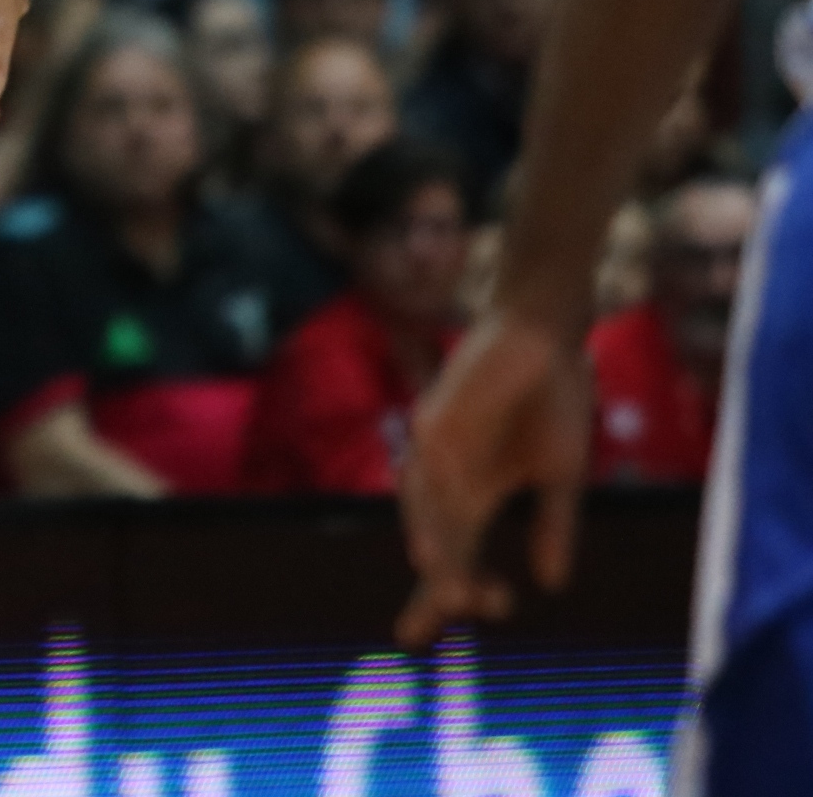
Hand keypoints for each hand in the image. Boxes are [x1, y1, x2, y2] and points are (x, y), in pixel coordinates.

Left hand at [397, 310, 591, 645]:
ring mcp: (437, 448)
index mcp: (473, 495)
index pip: (451, 557)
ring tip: (444, 592)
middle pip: (434, 542)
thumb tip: (551, 584)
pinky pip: (430, 468)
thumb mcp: (562, 476)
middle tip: (450, 620)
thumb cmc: (554, 400)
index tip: (411, 639)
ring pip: (427, 511)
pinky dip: (434, 502)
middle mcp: (445, 476)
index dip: (432, 597)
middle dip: (441, 584)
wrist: (550, 334)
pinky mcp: (438, 418)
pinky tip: (437, 530)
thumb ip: (553, 527)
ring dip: (437, 550)